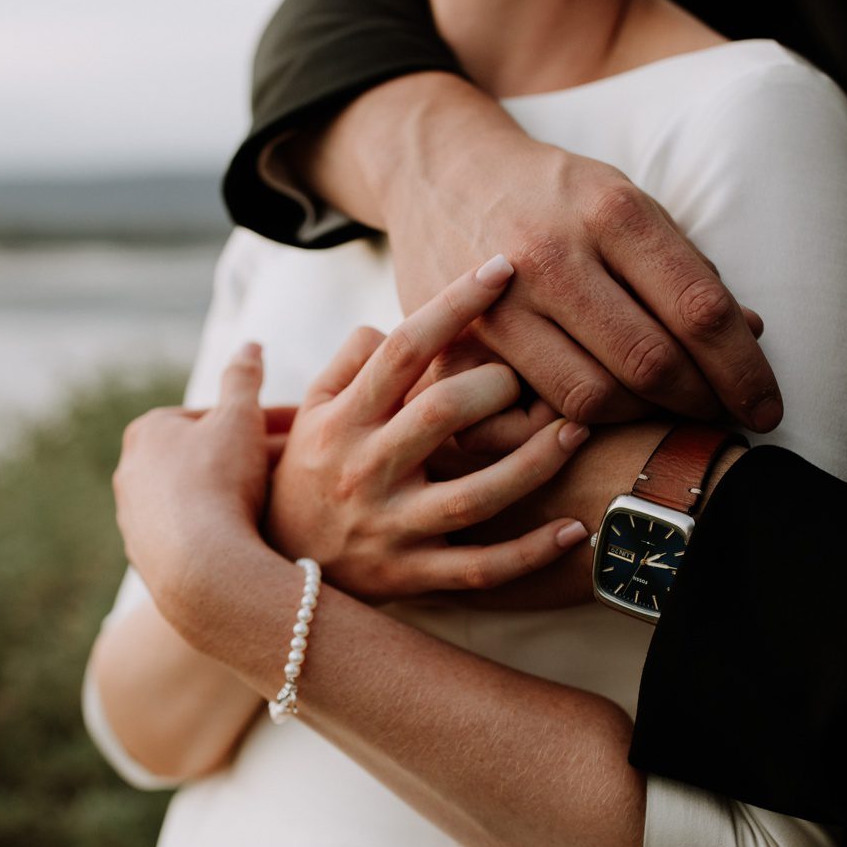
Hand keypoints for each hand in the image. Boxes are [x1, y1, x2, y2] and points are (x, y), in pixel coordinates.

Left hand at [114, 343, 285, 600]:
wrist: (202, 568)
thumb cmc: (220, 481)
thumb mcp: (241, 416)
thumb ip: (245, 377)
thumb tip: (251, 345)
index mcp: (148, 430)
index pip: (217, 417)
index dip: (267, 421)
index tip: (304, 429)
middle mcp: (130, 473)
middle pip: (209, 458)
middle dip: (255, 458)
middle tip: (301, 467)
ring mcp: (135, 520)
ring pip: (202, 498)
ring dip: (240, 497)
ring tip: (286, 507)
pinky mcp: (147, 560)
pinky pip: (196, 537)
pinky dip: (224, 532)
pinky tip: (257, 540)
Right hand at [266, 255, 592, 599]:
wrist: (270, 570)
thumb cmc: (307, 472)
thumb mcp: (309, 412)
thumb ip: (349, 362)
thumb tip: (392, 323)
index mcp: (342, 421)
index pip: (402, 349)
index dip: (455, 304)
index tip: (503, 269)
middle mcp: (366, 471)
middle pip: (441, 413)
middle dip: (495, 386)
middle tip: (526, 376)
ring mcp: (391, 529)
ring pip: (474, 497)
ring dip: (533, 462)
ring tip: (577, 429)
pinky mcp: (412, 577)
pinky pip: (480, 570)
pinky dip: (530, 553)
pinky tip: (575, 529)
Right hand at [296, 73, 781, 432]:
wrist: (438, 169)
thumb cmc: (552, 194)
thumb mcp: (624, 202)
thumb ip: (684, 267)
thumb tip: (749, 333)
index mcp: (612, 210)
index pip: (698, 309)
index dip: (743, 371)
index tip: (767, 405)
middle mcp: (555, 253)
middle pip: (652, 362)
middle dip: (703, 403)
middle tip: (726, 418)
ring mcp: (502, 298)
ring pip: (593, 398)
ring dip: (644, 420)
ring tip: (668, 416)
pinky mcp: (462, 335)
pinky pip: (536, 403)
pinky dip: (582, 421)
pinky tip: (607, 415)